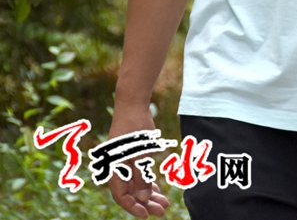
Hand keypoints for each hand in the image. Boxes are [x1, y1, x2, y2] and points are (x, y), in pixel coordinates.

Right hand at [107, 103, 169, 217]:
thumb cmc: (135, 128)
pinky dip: (147, 181)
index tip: (147, 215)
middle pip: (130, 192)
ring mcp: (124, 161)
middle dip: (146, 202)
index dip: (134, 207)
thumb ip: (141, 178)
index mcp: (114, 169)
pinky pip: (138, 173)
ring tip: (164, 202)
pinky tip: (157, 189)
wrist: (133, 104)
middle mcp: (117, 168)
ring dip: (149, 193)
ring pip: (136, 183)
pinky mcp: (131, 155)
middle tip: (162, 211)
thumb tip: (144, 199)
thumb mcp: (141, 155)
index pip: (122, 196)